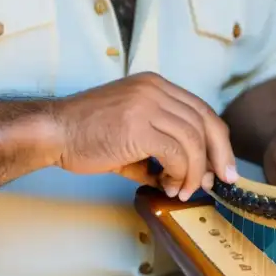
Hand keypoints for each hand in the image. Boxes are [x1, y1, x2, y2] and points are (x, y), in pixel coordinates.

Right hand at [51, 72, 237, 199]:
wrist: (52, 132)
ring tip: (182, 190)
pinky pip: (176, 152)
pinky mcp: (137, 125)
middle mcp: (155, 89)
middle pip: (206, 122)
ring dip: (194, 172)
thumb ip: (161, 149)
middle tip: (220, 182)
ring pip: (193, 140)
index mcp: (155, 85)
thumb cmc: (86, 136)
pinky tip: (168, 186)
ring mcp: (147, 104)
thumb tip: (188, 177)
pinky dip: (179, 173)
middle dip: (218, 156)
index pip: (201, 110)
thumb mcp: (131, 134)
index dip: (218, 141)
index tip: (223, 166)